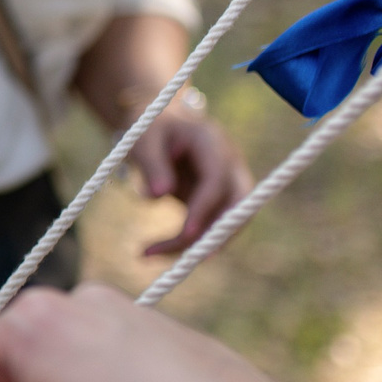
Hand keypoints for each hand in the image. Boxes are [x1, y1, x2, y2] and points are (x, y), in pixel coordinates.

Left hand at [127, 108, 250, 256]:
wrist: (160, 122)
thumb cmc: (151, 126)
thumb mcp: (144, 137)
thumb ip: (151, 163)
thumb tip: (156, 197)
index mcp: (212, 143)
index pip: (217, 180)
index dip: (205, 208)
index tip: (186, 233)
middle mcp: (228, 165)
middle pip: (238, 206)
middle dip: (218, 235)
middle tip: (190, 259)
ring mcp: (225, 184)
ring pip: (223, 222)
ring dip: (192, 244)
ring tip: (146, 253)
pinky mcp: (213, 201)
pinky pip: (207, 226)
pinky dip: (184, 242)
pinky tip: (151, 251)